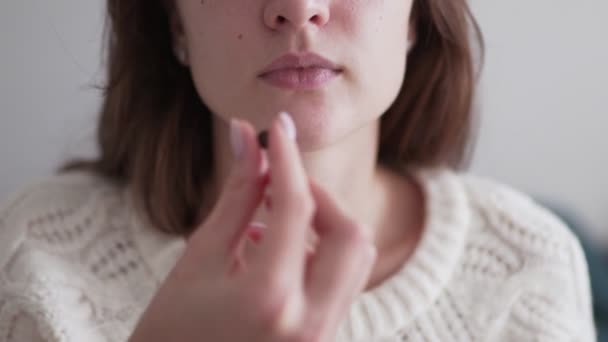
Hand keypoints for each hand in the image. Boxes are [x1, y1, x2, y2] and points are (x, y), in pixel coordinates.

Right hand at [129, 113, 376, 341]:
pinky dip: (322, 253)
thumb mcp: (200, 257)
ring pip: (357, 258)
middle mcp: (310, 323)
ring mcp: (322, 337)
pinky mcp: (323, 339)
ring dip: (326, 224)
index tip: (278, 128)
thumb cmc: (171, 330)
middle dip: (321, 196)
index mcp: (270, 297)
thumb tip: (247, 137)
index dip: (287, 158)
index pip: (296, 207)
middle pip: (351, 234)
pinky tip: (277, 246)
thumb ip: (236, 194)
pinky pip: (343, 283)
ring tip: (274, 216)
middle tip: (280, 183)